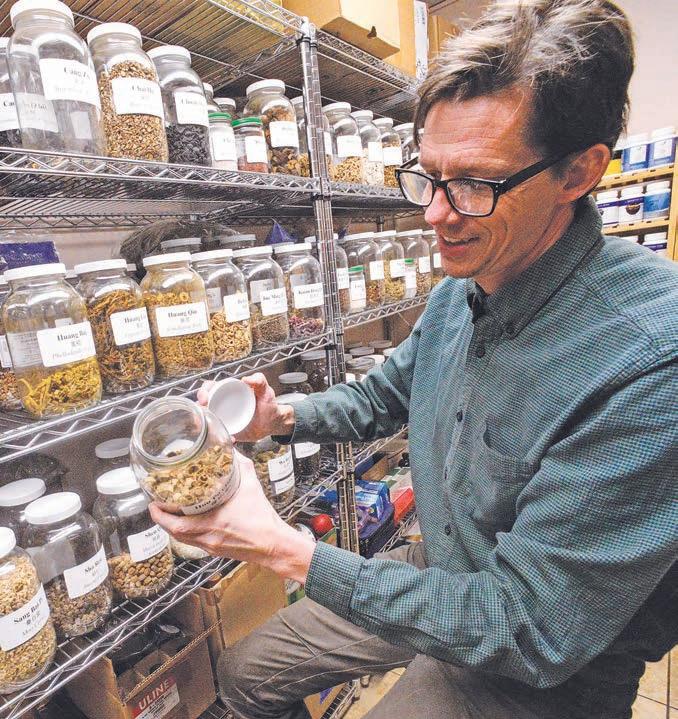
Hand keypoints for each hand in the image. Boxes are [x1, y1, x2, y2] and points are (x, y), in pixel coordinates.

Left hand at [148, 451, 315, 582]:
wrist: (273, 543)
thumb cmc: (262, 518)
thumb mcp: (250, 484)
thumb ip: (238, 464)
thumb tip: (230, 447)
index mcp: (212, 522)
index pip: (175, 524)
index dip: (160, 514)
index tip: (153, 503)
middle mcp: (207, 537)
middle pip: (173, 533)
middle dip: (161, 520)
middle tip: (156, 506)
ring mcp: (210, 546)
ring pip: (182, 540)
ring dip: (171, 527)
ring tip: (167, 513)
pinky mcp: (216, 551)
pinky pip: (193, 543)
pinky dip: (185, 533)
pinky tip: (188, 523)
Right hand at [197, 373, 294, 441]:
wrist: (273, 423)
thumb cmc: (268, 404)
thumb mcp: (265, 392)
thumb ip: (259, 381)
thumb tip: (245, 379)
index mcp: (227, 391)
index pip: (209, 388)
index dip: (203, 392)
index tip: (204, 399)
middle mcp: (221, 404)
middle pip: (202, 405)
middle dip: (198, 410)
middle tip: (204, 417)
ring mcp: (222, 418)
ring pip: (206, 421)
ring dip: (206, 426)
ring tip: (215, 431)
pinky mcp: (225, 431)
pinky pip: (216, 435)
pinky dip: (220, 438)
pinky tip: (232, 439)